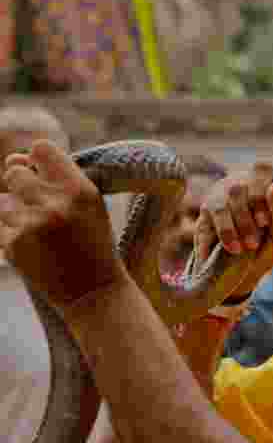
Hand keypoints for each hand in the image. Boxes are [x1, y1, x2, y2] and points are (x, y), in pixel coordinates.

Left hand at [0, 141, 124, 310]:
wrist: (93, 293)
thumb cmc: (92, 245)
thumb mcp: (91, 206)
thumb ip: (60, 180)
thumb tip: (14, 158)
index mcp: (80, 190)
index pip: (41, 149)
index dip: (36, 159)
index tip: (42, 174)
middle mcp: (55, 204)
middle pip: (13, 171)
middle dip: (20, 186)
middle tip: (38, 207)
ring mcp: (31, 225)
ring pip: (1, 201)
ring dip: (13, 214)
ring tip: (37, 233)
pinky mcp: (12, 246)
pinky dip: (8, 234)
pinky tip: (31, 247)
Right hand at [194, 156, 272, 297]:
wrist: (234, 274)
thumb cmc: (264, 249)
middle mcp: (255, 180)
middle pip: (261, 169)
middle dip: (262, 199)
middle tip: (264, 225)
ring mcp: (230, 188)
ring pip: (236, 190)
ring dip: (244, 220)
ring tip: (250, 244)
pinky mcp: (209, 205)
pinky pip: (218, 209)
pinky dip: (227, 231)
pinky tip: (234, 248)